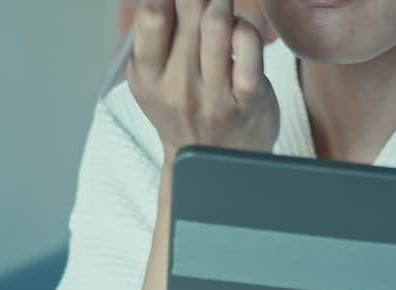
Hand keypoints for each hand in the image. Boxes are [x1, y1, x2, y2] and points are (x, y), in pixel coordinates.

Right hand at [125, 0, 280, 158]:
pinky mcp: (248, 99)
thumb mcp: (154, 81)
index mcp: (146, 77)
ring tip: (221, 6)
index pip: (151, 14)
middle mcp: (177, 87)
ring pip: (217, 21)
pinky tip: (240, 33)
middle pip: (188, 8)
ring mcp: (213, 96)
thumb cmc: (186, 111)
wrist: (214, 167)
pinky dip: (245, 26)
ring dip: (223, 2)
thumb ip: (153, 37)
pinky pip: (248, 42)